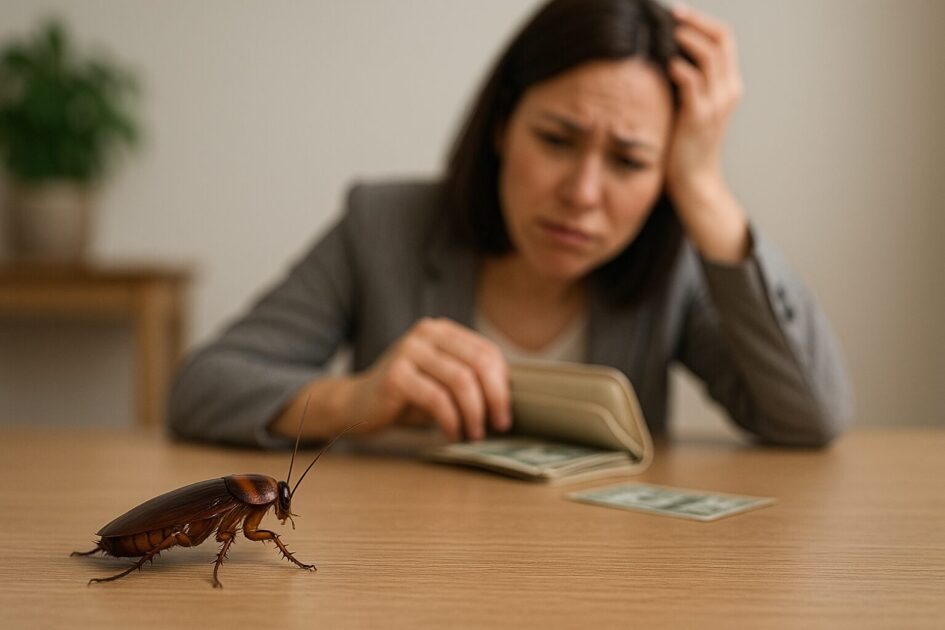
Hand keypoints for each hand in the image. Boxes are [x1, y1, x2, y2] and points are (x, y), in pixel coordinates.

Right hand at [352, 318, 510, 440]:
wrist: (357, 404)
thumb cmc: (406, 397)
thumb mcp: (442, 383)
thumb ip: (469, 380)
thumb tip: (507, 400)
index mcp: (442, 330)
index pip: (487, 352)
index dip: (503, 383)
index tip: (505, 412)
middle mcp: (426, 333)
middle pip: (479, 363)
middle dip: (495, 398)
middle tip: (499, 425)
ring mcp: (409, 350)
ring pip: (461, 380)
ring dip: (474, 412)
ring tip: (474, 434)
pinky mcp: (396, 374)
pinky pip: (437, 398)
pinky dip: (451, 420)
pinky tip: (452, 433)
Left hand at [665, 4, 749, 262]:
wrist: (694, 182)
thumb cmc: (684, 145)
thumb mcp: (690, 107)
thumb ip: (685, 82)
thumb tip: (661, 54)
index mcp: (729, 85)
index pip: (724, 38)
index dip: (701, 21)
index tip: (676, 13)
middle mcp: (728, 90)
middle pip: (720, 38)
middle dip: (694, 22)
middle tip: (669, 15)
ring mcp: (717, 103)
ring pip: (709, 54)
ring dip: (684, 39)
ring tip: (663, 35)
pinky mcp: (700, 116)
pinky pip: (691, 81)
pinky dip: (676, 66)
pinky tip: (660, 64)